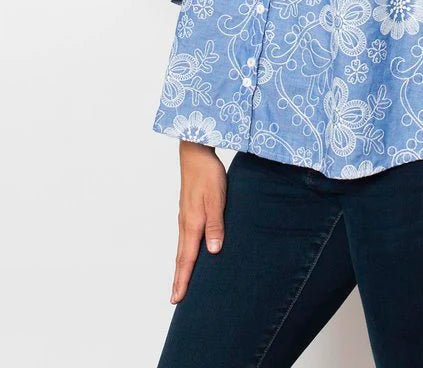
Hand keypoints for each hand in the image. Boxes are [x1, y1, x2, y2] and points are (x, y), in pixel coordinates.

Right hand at [170, 141, 226, 303]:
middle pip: (181, 257)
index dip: (183, 280)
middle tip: (175, 299)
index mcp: (192, 224)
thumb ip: (215, 225)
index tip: (177, 299)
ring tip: (180, 282)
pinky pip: (185, 238)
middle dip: (178, 279)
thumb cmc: (208, 175)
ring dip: (181, 267)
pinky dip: (184, 252)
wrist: (196, 153)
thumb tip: (213, 252)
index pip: (186, 258)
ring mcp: (185, 217)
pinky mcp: (188, 210)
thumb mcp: (217, 199)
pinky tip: (189, 253)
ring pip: (182, 248)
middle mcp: (186, 223)